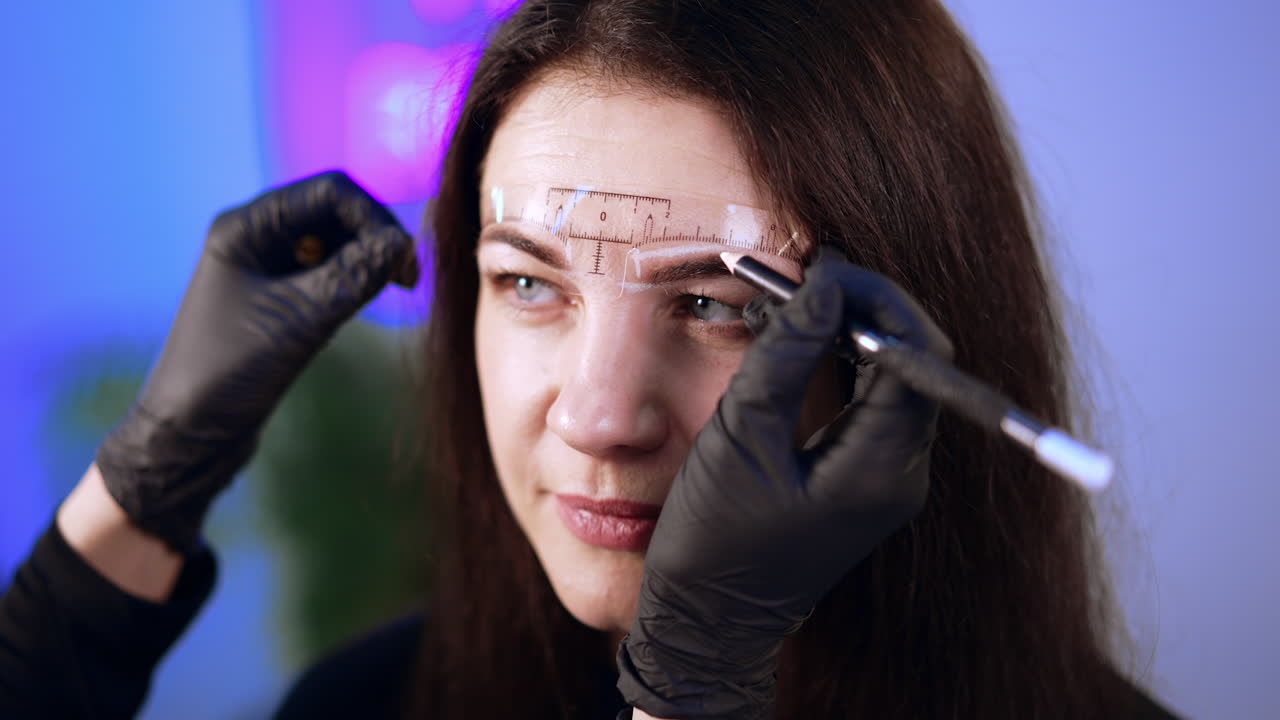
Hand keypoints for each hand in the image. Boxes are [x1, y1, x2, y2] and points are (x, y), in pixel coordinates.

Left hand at [95, 172, 417, 552]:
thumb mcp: (299, 321)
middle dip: (374, 237)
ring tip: (392, 291)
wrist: (187, 434)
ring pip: (333, 242)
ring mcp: (264, 267)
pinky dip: (351, 280)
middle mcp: (254, 237)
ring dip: (366, 259)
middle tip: (408, 280)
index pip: (330, 192)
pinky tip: (362, 304)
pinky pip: (325, 271)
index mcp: (246, 227)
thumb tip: (403, 243)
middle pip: (334, 212)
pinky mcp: (275, 298)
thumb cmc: (229, 373)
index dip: (375, 218)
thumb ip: (352, 277)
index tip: (405, 261)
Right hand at [616, 248, 952, 718]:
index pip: (914, 356)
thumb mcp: (740, 438)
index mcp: (879, 470)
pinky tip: (792, 340)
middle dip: (862, 307)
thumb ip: (785, 356)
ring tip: (788, 299)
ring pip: (893, 375)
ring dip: (846, 330)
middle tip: (801, 276)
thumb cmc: (714, 543)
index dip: (873, 299)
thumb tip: (821, 286)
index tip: (818, 268)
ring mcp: (887, 477)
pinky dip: (837, 362)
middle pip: (914, 360)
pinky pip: (870, 401)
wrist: (709, 622)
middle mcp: (901, 473)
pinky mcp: (864, 477)